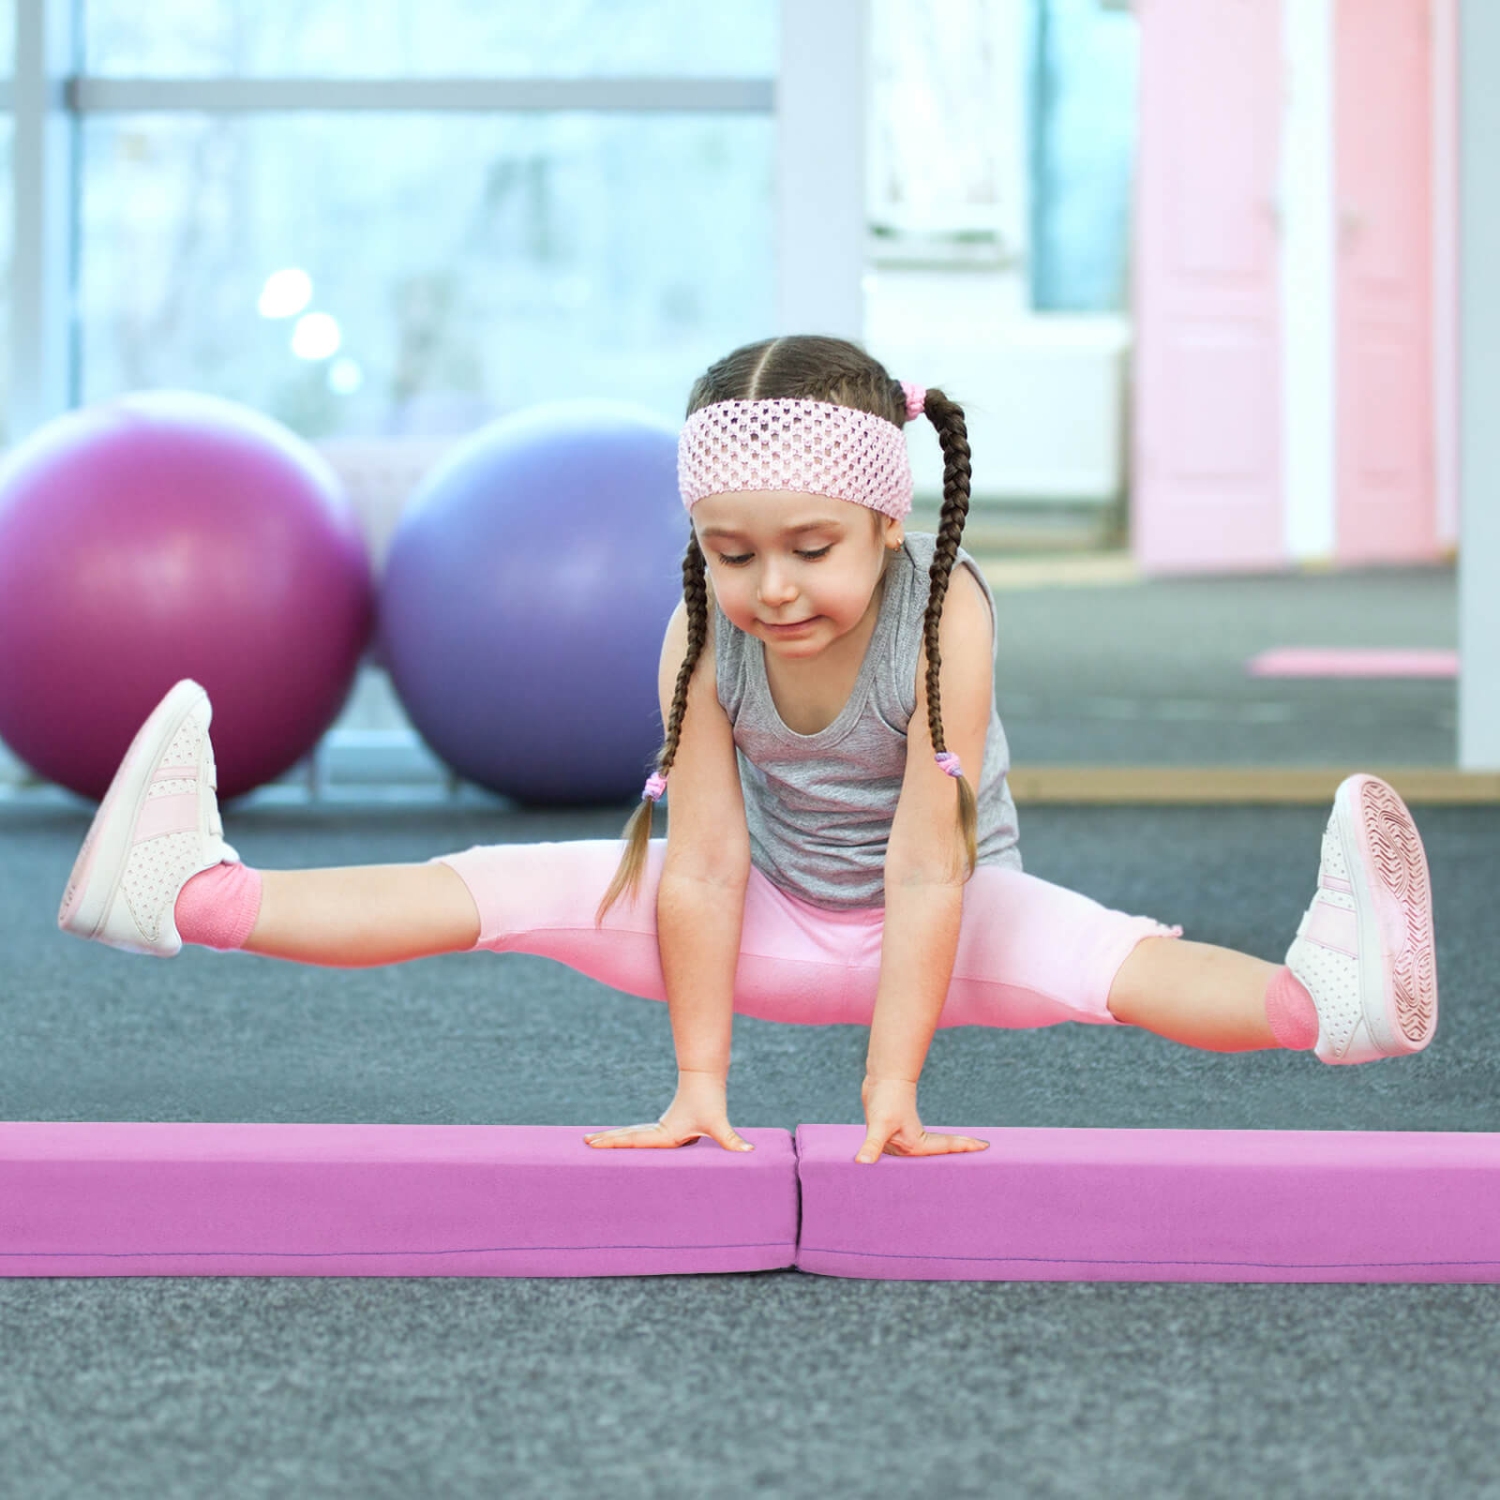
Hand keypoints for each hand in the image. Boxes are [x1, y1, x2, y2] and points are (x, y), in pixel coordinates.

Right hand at [583, 1069, 753, 1152]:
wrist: (705, 1075)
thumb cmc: (710, 1099)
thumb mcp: (719, 1121)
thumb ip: (731, 1139)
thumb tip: (748, 1152)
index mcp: (665, 1133)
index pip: (634, 1140)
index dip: (614, 1143)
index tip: (594, 1143)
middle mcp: (659, 1130)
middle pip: (627, 1136)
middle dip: (606, 1140)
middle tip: (585, 1143)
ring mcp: (661, 1127)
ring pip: (632, 1133)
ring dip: (614, 1137)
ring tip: (594, 1141)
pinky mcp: (667, 1124)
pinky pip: (641, 1133)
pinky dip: (628, 1137)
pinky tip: (624, 1142)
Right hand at [856, 1076, 988, 1164]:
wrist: (877, 1080)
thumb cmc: (880, 1101)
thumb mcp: (878, 1124)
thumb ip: (871, 1146)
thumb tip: (861, 1163)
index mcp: (909, 1149)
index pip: (942, 1150)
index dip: (962, 1147)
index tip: (983, 1145)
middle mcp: (908, 1150)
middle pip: (940, 1155)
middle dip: (960, 1155)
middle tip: (984, 1151)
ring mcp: (905, 1144)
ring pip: (937, 1151)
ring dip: (953, 1152)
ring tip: (973, 1150)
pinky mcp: (904, 1135)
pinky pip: (932, 1143)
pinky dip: (945, 1145)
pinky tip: (956, 1145)